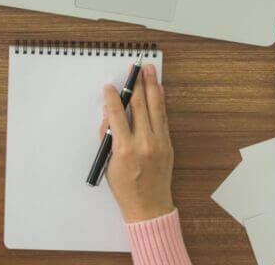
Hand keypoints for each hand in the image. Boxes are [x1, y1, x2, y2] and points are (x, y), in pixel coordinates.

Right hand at [100, 64, 174, 221]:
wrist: (149, 206)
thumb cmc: (125, 188)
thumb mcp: (108, 162)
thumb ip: (107, 136)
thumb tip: (108, 113)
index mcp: (125, 149)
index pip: (117, 115)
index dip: (112, 98)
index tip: (109, 87)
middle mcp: (144, 143)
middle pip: (139, 106)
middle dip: (136, 85)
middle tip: (134, 68)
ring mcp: (159, 143)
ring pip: (155, 108)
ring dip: (152, 86)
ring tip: (150, 70)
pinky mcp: (168, 144)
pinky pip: (164, 118)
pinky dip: (161, 102)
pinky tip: (159, 90)